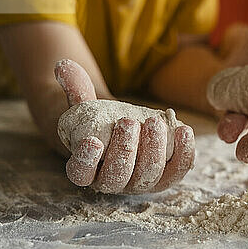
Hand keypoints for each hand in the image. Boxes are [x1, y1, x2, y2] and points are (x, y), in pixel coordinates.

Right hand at [54, 59, 194, 193]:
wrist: (125, 131)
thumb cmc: (100, 121)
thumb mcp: (85, 106)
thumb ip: (76, 89)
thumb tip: (63, 66)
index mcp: (85, 169)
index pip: (81, 172)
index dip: (86, 160)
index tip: (92, 141)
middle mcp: (112, 182)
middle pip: (117, 176)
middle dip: (124, 150)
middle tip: (128, 123)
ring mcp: (140, 183)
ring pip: (148, 175)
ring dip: (153, 149)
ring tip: (154, 122)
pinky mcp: (165, 176)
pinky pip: (176, 170)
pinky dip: (183, 152)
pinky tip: (184, 130)